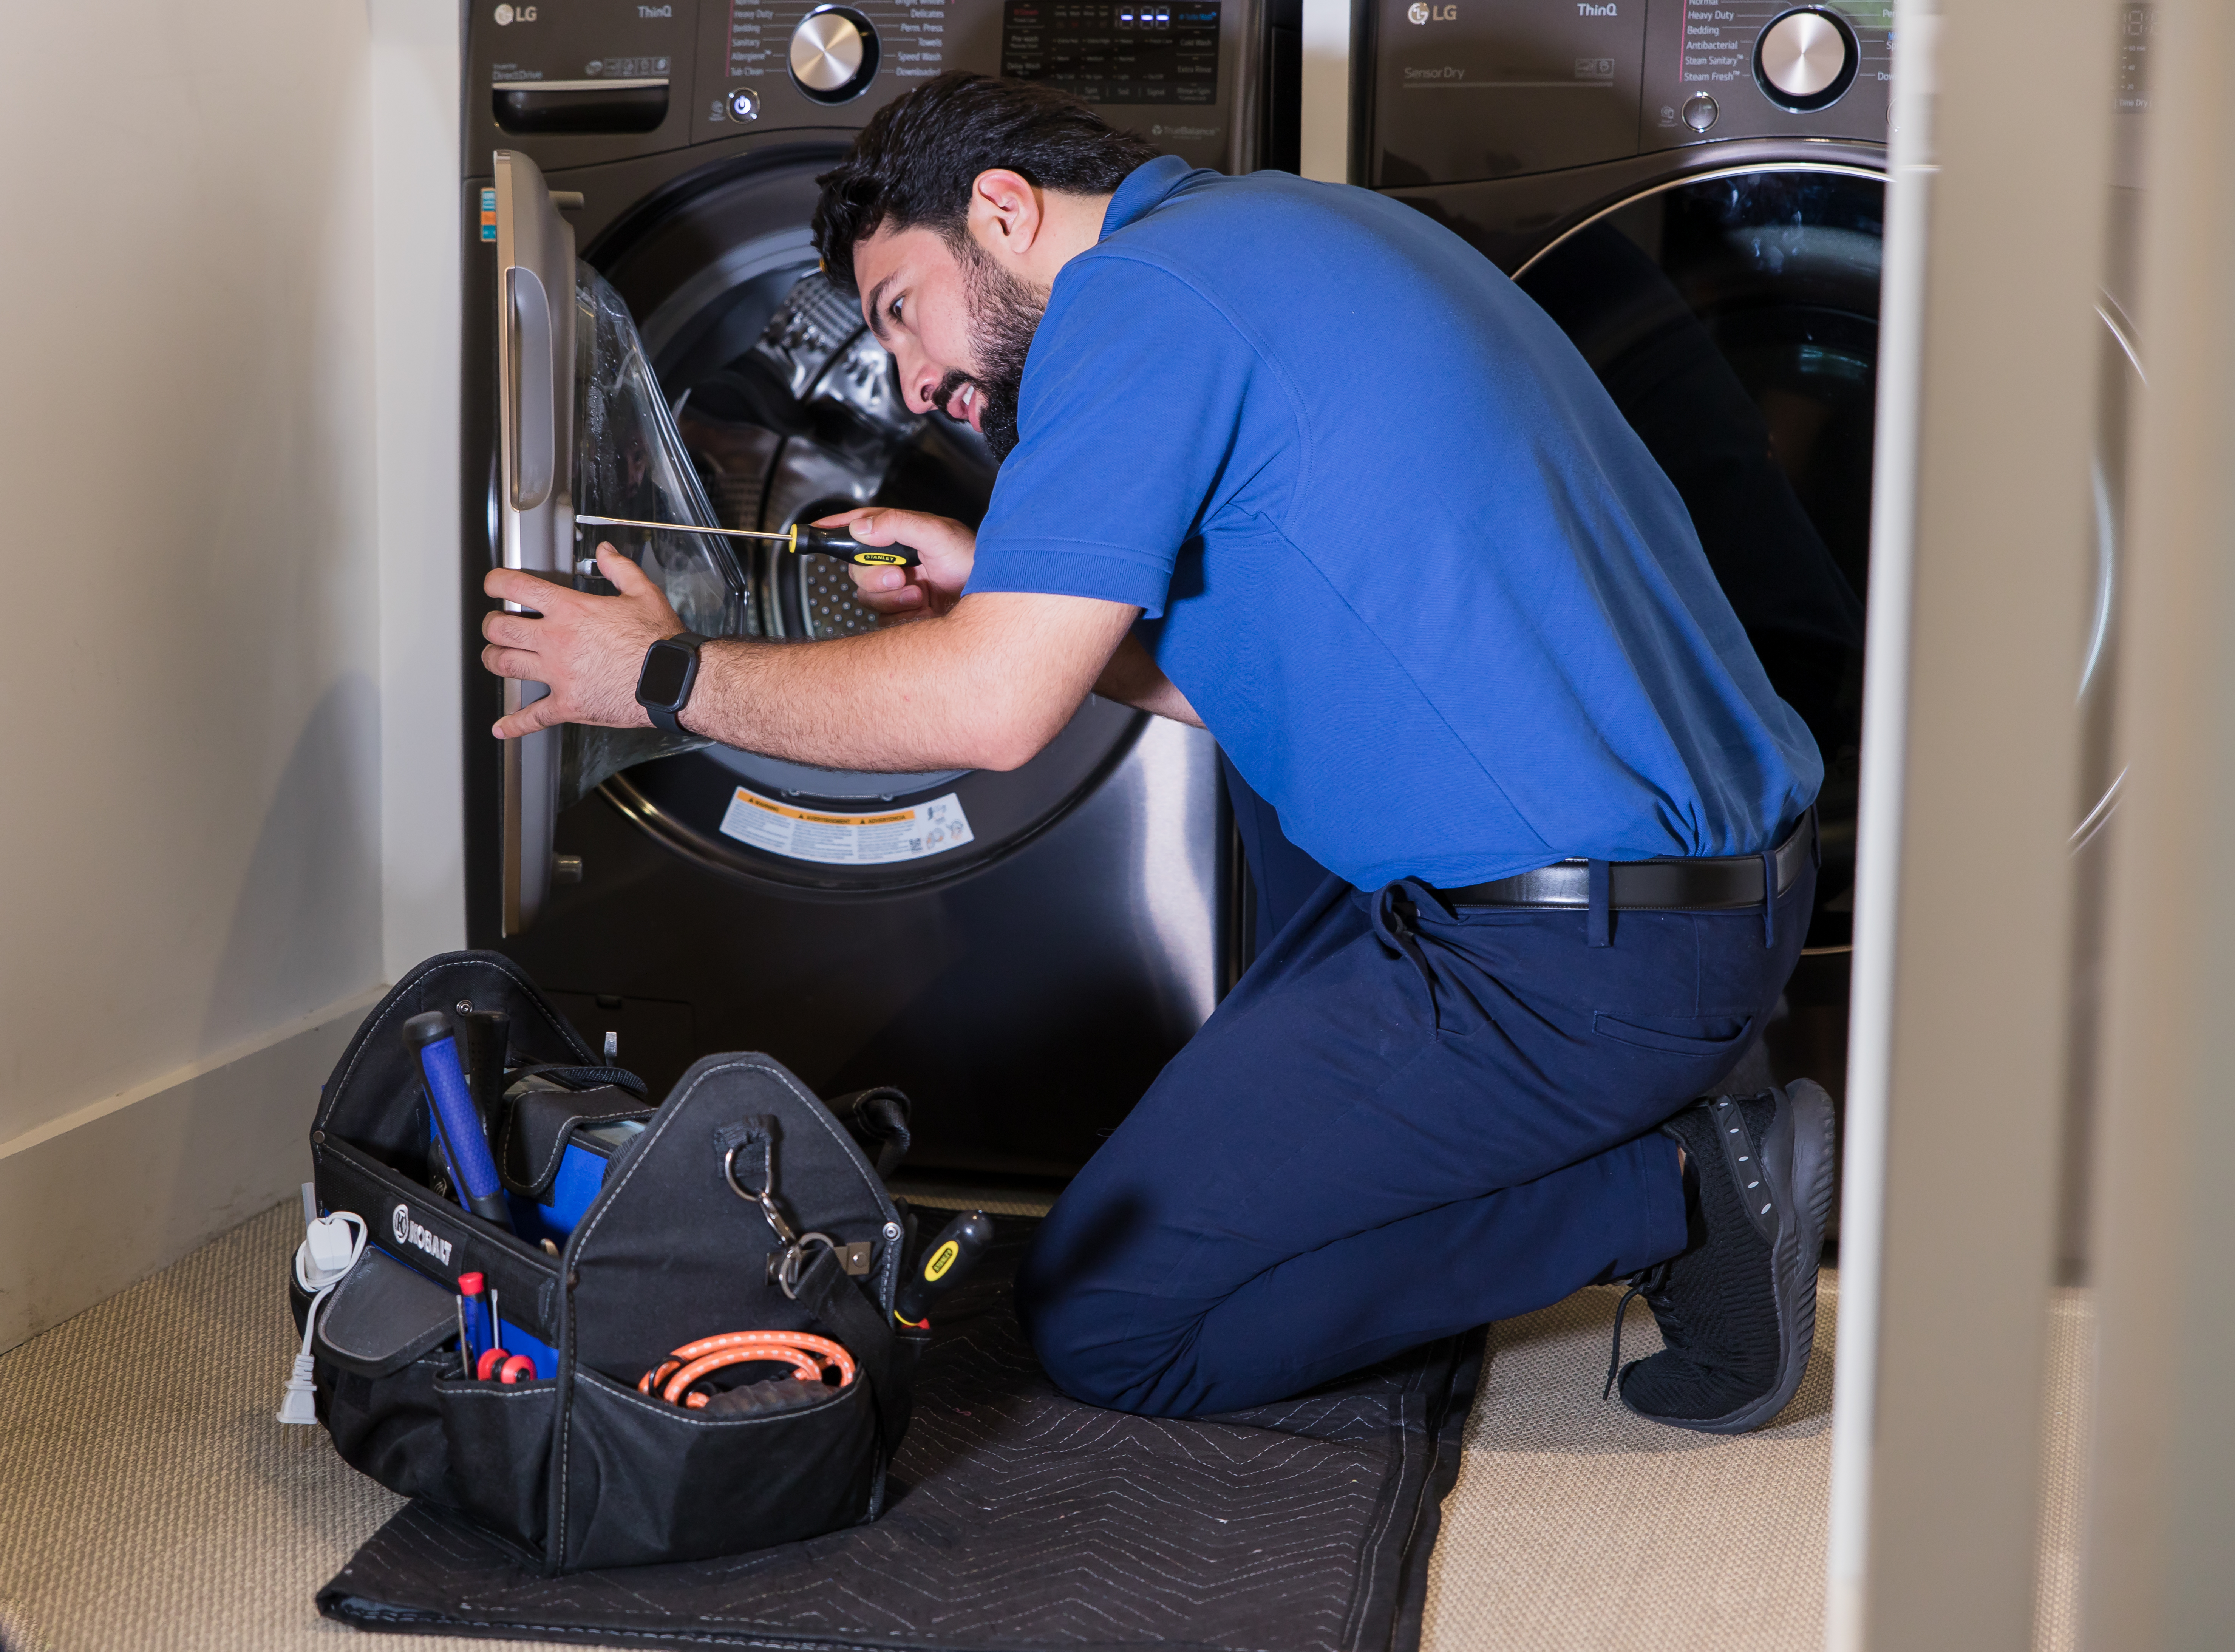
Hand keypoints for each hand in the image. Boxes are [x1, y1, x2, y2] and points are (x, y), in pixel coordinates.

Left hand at [481, 543, 683, 737]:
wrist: (672, 681)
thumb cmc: (659, 642)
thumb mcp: (643, 593)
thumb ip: (619, 569)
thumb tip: (604, 552)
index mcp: (571, 611)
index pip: (517, 588)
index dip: (496, 582)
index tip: (493, 584)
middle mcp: (557, 641)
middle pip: (500, 629)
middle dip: (492, 624)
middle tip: (495, 624)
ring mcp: (559, 675)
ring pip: (505, 665)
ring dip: (494, 659)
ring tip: (495, 656)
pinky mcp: (568, 705)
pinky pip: (533, 716)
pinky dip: (514, 724)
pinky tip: (502, 727)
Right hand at [820, 507, 975, 619]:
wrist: (996, 600)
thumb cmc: (975, 562)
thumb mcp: (937, 533)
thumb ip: (897, 524)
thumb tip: (862, 526)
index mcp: (901, 536)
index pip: (860, 527)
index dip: (836, 527)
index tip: (815, 530)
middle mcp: (897, 562)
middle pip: (856, 568)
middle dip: (874, 574)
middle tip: (899, 575)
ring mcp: (900, 588)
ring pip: (867, 596)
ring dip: (891, 596)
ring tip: (919, 592)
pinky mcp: (905, 614)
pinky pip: (882, 619)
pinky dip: (900, 615)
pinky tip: (922, 608)